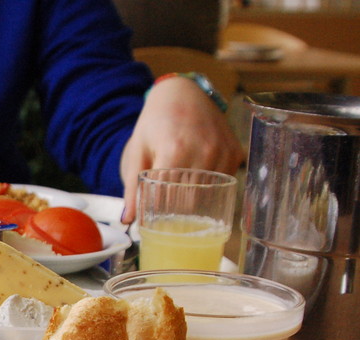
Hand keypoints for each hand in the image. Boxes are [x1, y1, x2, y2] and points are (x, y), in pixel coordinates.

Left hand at [119, 76, 244, 223]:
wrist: (181, 92)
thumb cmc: (155, 123)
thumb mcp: (138, 152)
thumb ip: (133, 188)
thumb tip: (128, 220)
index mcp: (175, 151)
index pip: (171, 199)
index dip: (163, 215)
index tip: (156, 224)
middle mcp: (203, 151)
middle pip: (193, 200)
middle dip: (179, 214)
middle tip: (169, 220)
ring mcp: (222, 151)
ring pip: (211, 195)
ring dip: (197, 203)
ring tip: (183, 207)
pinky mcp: (235, 152)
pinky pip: (225, 183)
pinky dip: (212, 189)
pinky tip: (200, 188)